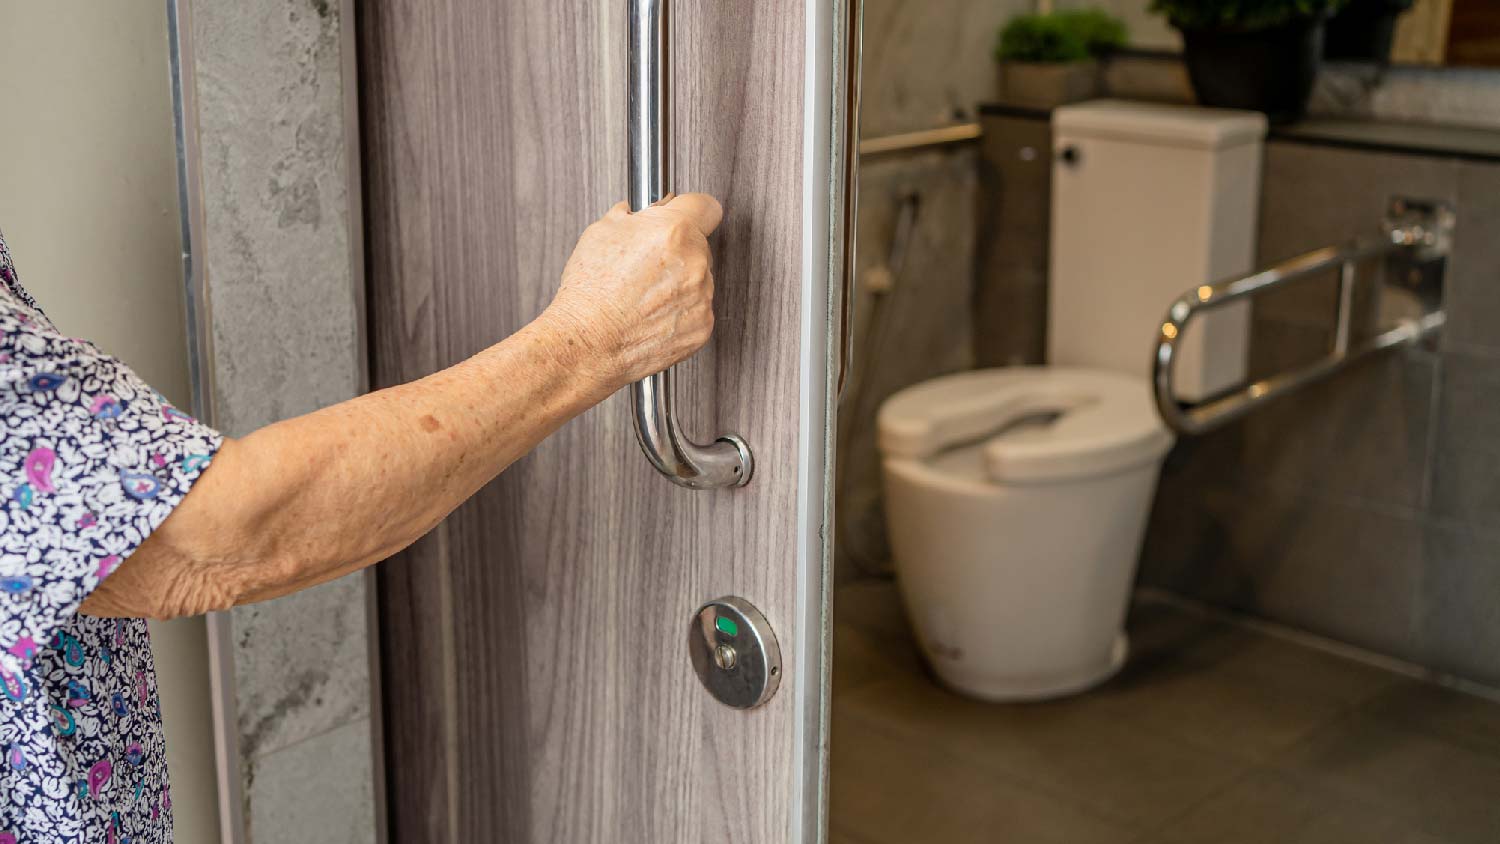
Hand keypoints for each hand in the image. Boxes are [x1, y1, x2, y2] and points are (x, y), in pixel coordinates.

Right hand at [542, 193, 721, 388]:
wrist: (588, 343)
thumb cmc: (590, 292)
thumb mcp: (602, 232)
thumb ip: (634, 215)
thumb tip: (644, 212)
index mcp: (674, 231)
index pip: (706, 206)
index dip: (691, 209)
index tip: (685, 214)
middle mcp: (694, 262)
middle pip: (699, 245)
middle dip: (677, 249)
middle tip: (646, 263)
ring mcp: (702, 297)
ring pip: (699, 279)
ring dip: (679, 282)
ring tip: (643, 294)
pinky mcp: (703, 327)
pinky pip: (698, 310)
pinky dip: (680, 311)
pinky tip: (651, 314)